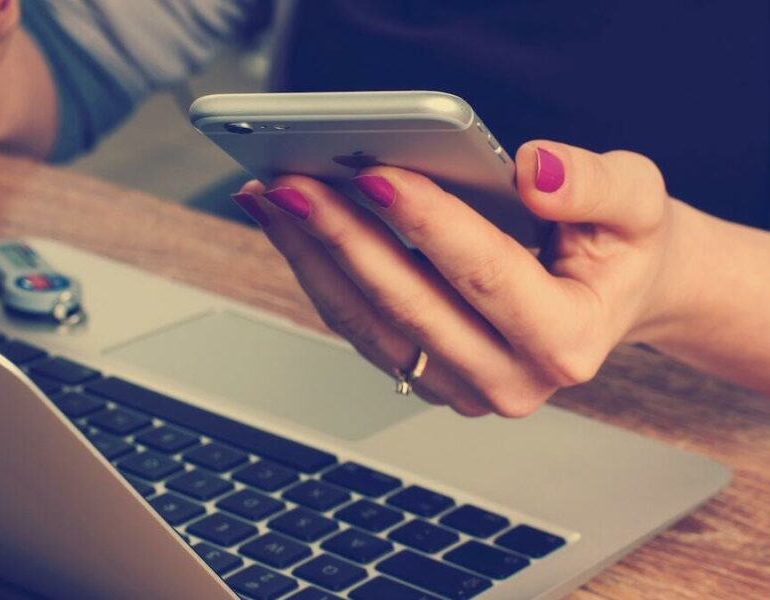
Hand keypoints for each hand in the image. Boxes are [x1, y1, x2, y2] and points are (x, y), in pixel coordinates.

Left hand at [231, 141, 680, 416]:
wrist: (609, 294)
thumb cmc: (620, 248)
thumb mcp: (638, 202)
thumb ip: (595, 185)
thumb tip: (533, 172)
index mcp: (568, 340)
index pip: (486, 276)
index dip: (429, 224)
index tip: (376, 174)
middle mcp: (511, 380)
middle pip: (410, 306)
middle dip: (345, 238)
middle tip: (293, 183)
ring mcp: (462, 387)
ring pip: (369, 324)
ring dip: (314, 258)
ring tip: (273, 198)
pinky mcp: (427, 376)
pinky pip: (360, 328)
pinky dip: (320, 273)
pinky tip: (292, 226)